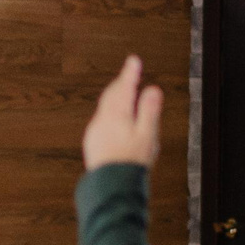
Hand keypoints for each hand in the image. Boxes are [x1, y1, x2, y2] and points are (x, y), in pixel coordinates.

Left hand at [82, 55, 164, 170]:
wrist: (111, 185)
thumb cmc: (132, 160)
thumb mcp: (146, 134)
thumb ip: (149, 110)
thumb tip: (152, 89)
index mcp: (117, 115)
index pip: (125, 88)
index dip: (130, 73)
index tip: (133, 59)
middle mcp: (102, 120)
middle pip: (111, 95)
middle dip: (121, 83)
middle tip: (128, 73)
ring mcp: (95, 131)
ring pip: (105, 107)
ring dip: (115, 97)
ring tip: (123, 91)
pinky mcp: (92, 142)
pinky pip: (101, 120)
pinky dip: (110, 112)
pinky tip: (115, 118)